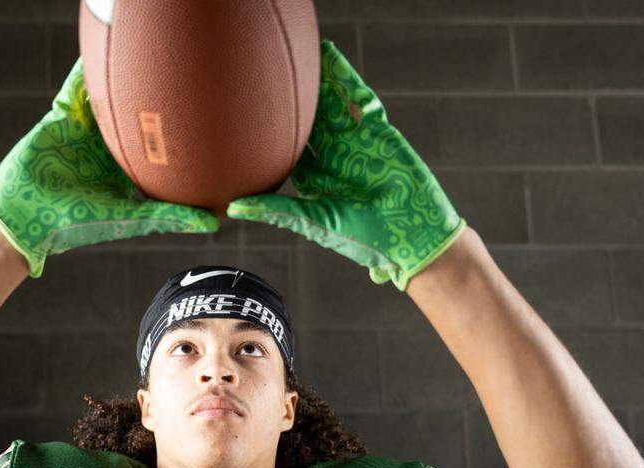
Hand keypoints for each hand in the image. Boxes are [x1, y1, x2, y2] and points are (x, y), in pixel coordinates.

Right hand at [0, 58, 219, 278]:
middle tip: (182, 73)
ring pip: (108, 97)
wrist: (25, 217)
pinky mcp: (62, 117)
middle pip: (135, 114)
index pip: (156, 142)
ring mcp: (85, 130)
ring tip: (145, 56)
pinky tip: (99, 52)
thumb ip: (169, 217)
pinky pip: (75, 89)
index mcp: (127, 167)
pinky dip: (86, 72)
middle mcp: (108, 147)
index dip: (176, 129)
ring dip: (121, 79)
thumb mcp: (129, 218)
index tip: (206, 114)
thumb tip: (215, 224)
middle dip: (153, 98)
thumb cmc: (77, 223)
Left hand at [226, 39, 465, 291]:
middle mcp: (333, 156)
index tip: (243, 110)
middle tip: (264, 72)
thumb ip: (276, 210)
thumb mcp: (314, 220)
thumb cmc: (363, 237)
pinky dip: (345, 79)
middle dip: (291, 99)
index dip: (269, 129)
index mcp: (315, 177)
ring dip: (314, 80)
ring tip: (294, 55)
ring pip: (330, 104)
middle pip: (307, 120)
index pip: (288, 147)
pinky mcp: (378, 131)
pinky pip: (358, 100)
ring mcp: (356, 141)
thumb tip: (232, 208)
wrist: (411, 234)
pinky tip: (330, 58)